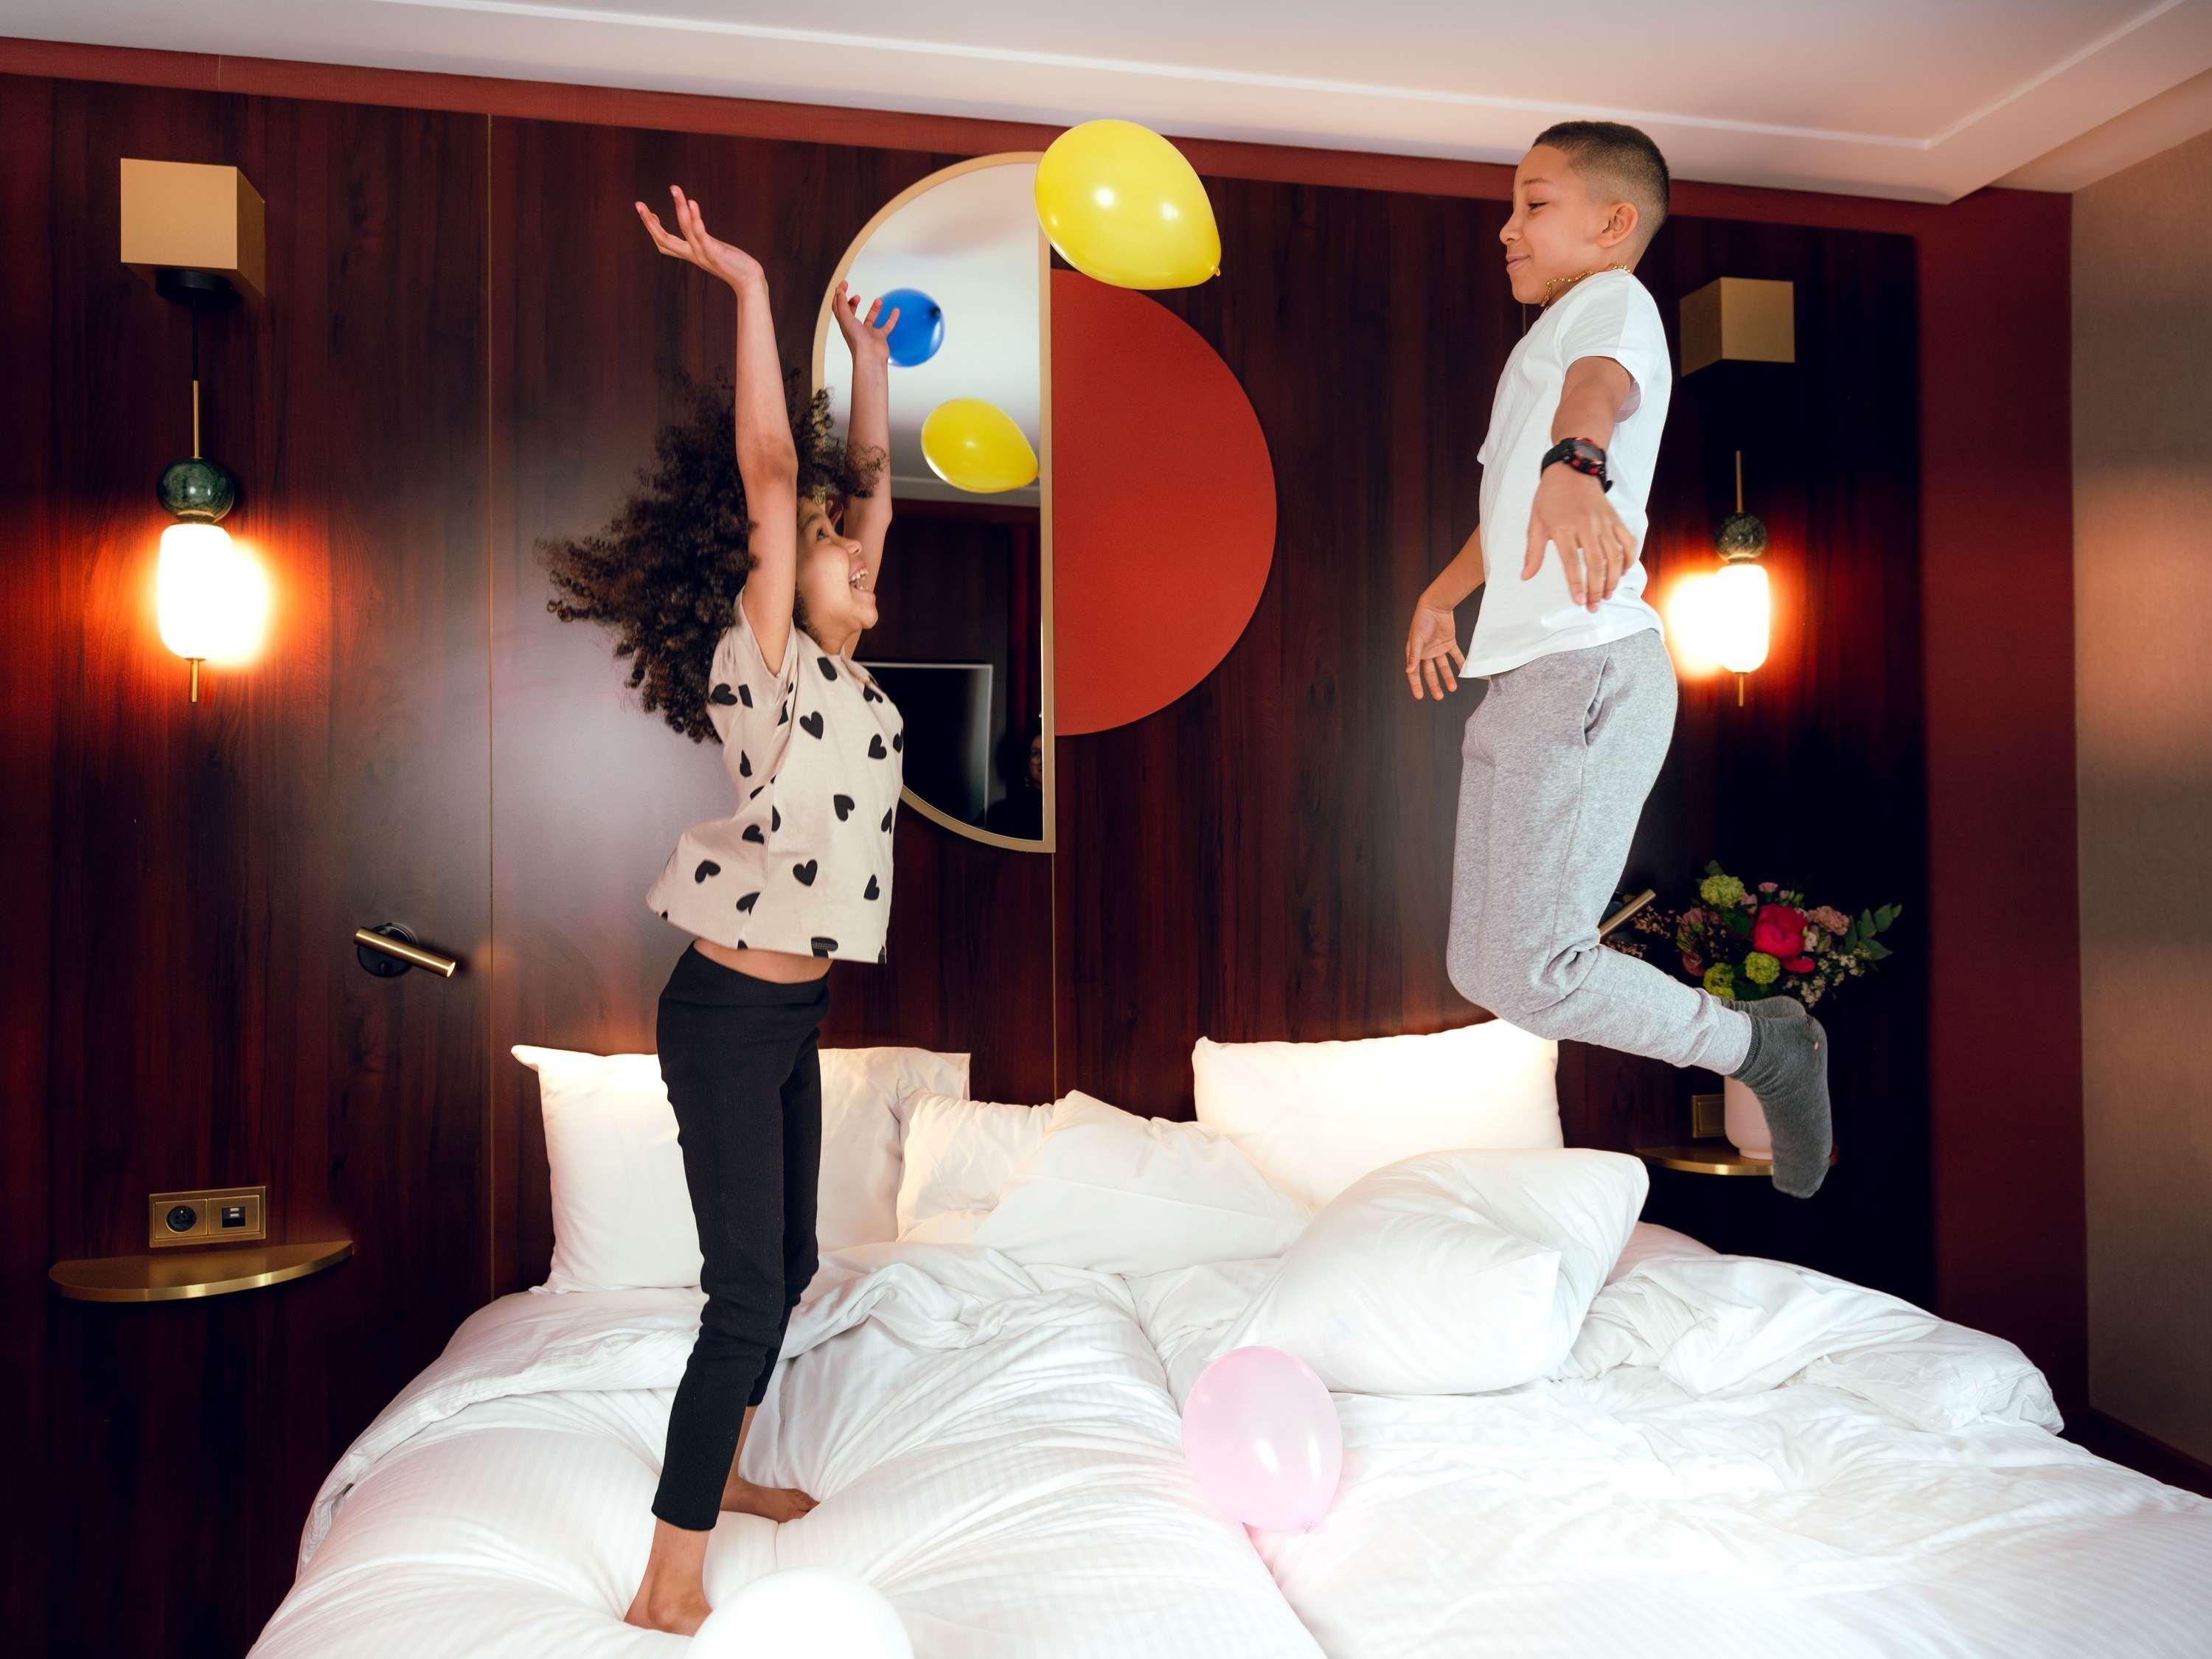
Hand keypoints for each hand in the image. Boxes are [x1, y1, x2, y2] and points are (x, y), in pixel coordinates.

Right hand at [635, 186, 764, 292]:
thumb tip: (698, 231)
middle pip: (664, 240)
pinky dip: (695, 218)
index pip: (664, 243)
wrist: (750, 281)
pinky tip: (692, 203)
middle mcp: (693, 254)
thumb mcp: (714, 252)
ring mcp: (703, 254)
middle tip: (638, 204)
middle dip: (650, 222)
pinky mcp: (715, 253)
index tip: (646, 211)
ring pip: (684, 229)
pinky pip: (701, 234)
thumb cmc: (735, 265)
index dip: (652, 228)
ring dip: (678, 207)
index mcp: (691, 254)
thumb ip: (704, 242)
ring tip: (674, 188)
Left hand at [832, 280, 899, 364]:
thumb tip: (838, 290)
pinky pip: (887, 325)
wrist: (871, 357)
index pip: (839, 307)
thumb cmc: (857, 341)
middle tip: (857, 296)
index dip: (839, 295)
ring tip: (878, 300)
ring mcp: (868, 333)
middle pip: (851, 314)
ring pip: (870, 319)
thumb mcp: (846, 318)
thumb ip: (842, 304)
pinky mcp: (880, 337)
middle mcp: (855, 328)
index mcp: (845, 324)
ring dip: (874, 309)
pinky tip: (896, 310)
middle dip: (852, 303)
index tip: (844, 284)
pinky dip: (892, 318)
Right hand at [1405, 598, 1464, 699]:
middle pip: (1430, 673)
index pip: (1414, 673)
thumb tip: (1409, 671)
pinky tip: (1463, 671)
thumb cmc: (1422, 621)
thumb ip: (1414, 656)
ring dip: (1448, 677)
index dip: (1416, 685)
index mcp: (1415, 653)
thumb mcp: (1417, 639)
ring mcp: (1438, 648)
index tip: (1420, 696)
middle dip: (1434, 685)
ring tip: (1453, 688)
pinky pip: (1455, 655)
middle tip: (1439, 697)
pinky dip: (1459, 662)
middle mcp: (1426, 653)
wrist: (1436, 606)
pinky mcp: (1448, 642)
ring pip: (1443, 667)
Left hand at [1524, 465, 1633, 610]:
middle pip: (1596, 563)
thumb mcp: (1535, 522)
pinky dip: (1628, 559)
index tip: (1580, 602)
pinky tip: (1623, 573)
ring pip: (1615, 555)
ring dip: (1613, 578)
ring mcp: (1604, 522)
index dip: (1576, 584)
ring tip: (1608, 594)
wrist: (1572, 469)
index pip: (1572, 562)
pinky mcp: (1615, 519)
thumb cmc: (1550, 497)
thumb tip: (1525, 576)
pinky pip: (1627, 541)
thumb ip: (1533, 552)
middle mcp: (1587, 526)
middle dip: (1597, 588)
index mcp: (1564, 528)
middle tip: (1595, 606)